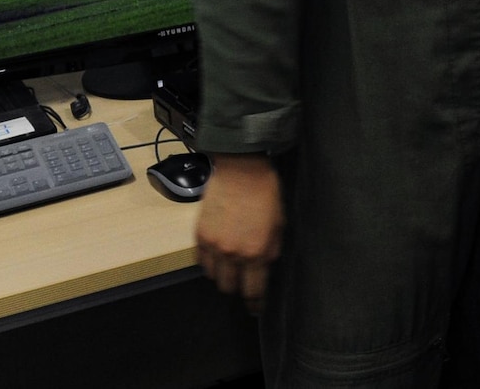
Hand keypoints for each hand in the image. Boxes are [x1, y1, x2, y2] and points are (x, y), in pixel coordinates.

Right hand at [196, 153, 282, 312]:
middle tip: (245, 281)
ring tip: (232, 266)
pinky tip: (219, 255)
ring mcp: (213, 246)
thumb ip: (271, 250)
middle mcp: (232, 253)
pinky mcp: (199, 236)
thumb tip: (265, 267)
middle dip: (238, 288)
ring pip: (214, 277)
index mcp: (256, 252)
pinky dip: (210, 263)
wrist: (241, 171)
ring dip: (223, 276)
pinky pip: (201, 262)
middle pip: (230, 288)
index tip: (256, 309)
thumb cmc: (266, 194)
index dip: (255, 303)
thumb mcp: (279, 224)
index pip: (254, 290)